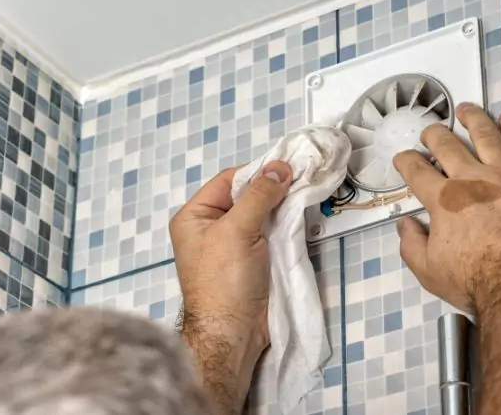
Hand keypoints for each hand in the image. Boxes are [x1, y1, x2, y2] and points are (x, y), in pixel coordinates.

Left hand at [169, 160, 291, 347]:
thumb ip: (259, 196)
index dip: (257, 173)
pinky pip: (271, 233)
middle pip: (247, 196)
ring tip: (305, 195)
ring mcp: (234, 244)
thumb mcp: (237, 230)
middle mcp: (212, 227)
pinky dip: (286, 225)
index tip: (287, 168)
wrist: (234, 332)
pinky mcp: (254, 259)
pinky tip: (301, 217)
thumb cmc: (224, 281)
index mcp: (195, 216)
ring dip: (282, 207)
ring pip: (263, 214)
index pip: (229, 180)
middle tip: (301, 179)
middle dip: (272, 189)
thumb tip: (279, 167)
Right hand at [393, 103, 500, 312]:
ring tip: (466, 109)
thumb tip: (405, 224)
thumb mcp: (429, 271)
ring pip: (485, 132)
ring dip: (472, 118)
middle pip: (446, 143)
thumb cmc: (476, 282)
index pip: (416, 170)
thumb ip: (412, 244)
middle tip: (431, 132)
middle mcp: (472, 178)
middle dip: (434, 134)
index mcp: (443, 200)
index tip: (404, 159)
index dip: (406, 161)